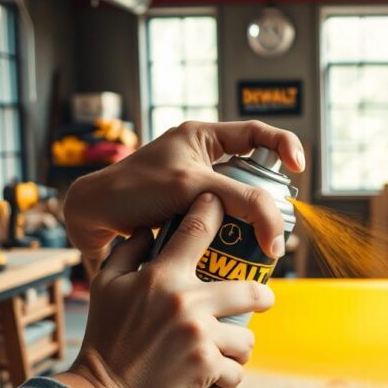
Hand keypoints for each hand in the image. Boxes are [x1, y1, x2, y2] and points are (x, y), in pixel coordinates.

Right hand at [56, 193, 272, 387]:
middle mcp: (186, 300)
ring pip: (247, 337)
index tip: (224, 206)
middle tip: (262, 301)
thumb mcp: (105, 286)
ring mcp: (199, 333)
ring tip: (224, 354)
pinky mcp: (205, 366)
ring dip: (238, 348)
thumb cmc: (104, 336)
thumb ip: (127, 252)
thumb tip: (146, 227)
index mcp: (162, 275)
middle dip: (262, 297)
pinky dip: (228, 379)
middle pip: (250, 290)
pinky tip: (215, 382)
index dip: (215, 209)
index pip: (197, 228)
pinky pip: (236, 370)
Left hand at [63, 120, 303, 273]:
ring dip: (247, 223)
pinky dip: (227, 237)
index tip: (299, 171)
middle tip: (277, 223)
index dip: (285, 147)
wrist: (88, 216)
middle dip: (267, 199)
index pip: (257, 133)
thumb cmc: (134, 190)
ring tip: (257, 245)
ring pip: (236, 202)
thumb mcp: (195, 189)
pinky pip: (218, 222)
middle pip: (251, 174)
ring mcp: (191, 185)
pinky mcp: (182, 211)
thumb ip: (240, 202)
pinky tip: (231, 254)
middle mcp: (200, 157)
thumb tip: (274, 232)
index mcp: (202, 136)